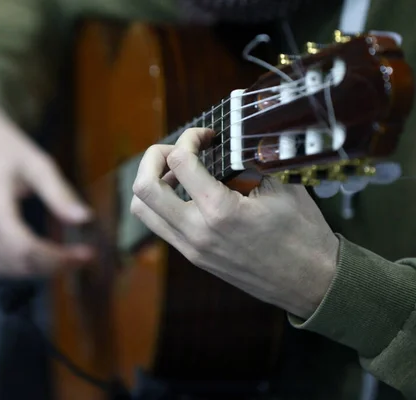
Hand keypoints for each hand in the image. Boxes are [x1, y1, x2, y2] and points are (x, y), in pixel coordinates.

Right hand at [0, 102, 94, 277]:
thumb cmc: (3, 146)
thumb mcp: (37, 164)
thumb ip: (60, 194)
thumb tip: (85, 218)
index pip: (28, 249)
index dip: (59, 258)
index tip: (86, 255)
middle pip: (19, 264)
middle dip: (54, 266)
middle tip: (82, 258)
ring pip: (6, 270)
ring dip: (38, 270)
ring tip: (65, 259)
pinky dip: (18, 267)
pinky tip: (40, 258)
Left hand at [130, 128, 338, 318]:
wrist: (311, 282)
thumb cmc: (303, 234)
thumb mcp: (281, 186)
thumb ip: (250, 160)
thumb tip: (232, 139)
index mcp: (220, 211)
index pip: (179, 162)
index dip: (189, 137)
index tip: (206, 135)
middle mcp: (196, 232)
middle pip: (143, 188)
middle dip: (153, 158)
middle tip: (177, 150)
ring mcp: (191, 248)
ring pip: (142, 210)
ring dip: (151, 183)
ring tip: (177, 171)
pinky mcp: (193, 257)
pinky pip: (159, 225)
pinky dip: (161, 203)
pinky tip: (186, 193)